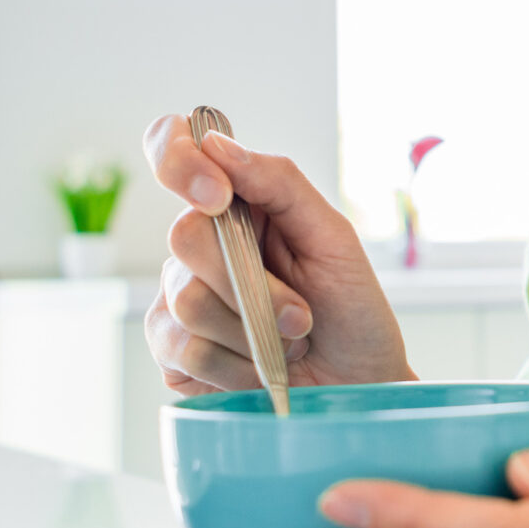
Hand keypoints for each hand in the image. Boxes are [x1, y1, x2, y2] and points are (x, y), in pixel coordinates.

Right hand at [141, 113, 412, 396]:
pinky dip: (239, 366)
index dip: (177, 161)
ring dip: (255, 331)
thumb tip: (216, 144)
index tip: (219, 196)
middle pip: (184, 238)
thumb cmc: (350, 308)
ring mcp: (175, 300)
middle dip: (254, 284)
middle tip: (300, 312)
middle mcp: (196, 247)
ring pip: (187, 301)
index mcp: (232, 204)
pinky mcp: (172, 354)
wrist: (357, 383)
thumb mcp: (332, 236)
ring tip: (288, 340)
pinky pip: (187, 352)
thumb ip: (279, 182)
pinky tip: (261, 367)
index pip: (171, 149)